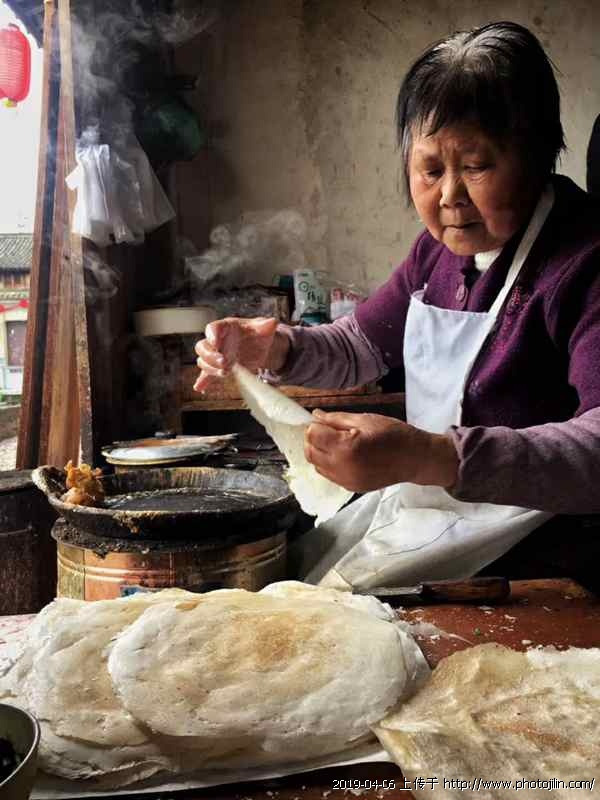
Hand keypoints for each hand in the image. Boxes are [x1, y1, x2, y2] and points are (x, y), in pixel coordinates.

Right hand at [193, 317, 289, 392]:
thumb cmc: (258, 334)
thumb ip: (266, 326)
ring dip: (211, 368)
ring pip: (203, 361)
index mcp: (226, 327)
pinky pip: (206, 374)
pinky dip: (203, 381)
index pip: (213, 328)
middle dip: (211, 356)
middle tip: (225, 362)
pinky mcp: (219, 367)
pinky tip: (200, 387)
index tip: (216, 343)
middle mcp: (217, 341)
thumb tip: (273, 322)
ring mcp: (216, 355)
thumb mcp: (263, 329)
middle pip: (203, 346)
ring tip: (226, 373)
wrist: (259, 347)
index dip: (212, 335)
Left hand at [304, 410, 458, 492]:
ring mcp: (346, 481)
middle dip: (314, 439)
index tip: (324, 422)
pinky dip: (329, 464)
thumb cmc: (394, 434)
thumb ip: (336, 419)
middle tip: (327, 430)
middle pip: (310, 452)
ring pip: (316, 466)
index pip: (312, 435)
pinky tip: (343, 455)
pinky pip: (329, 475)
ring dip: (320, 452)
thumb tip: (315, 416)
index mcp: (345, 447)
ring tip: (336, 442)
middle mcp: (342, 467)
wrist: (415, 458)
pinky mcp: (351, 487)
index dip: (315, 426)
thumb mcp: (365, 419)